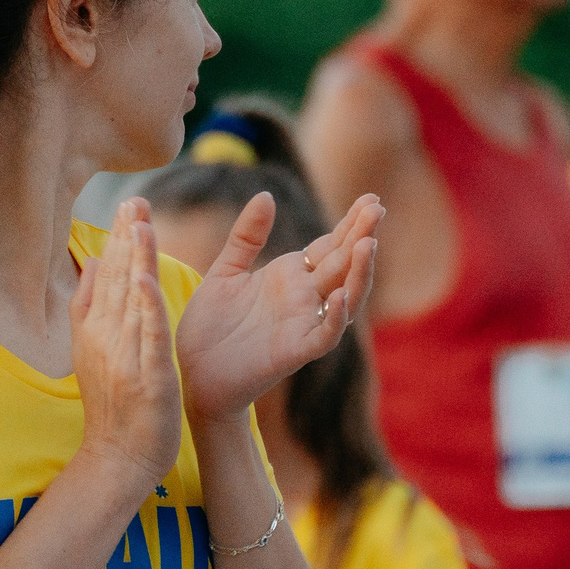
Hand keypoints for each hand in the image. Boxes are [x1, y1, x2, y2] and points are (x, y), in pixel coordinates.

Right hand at [71, 200, 185, 486]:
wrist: (117, 459)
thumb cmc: (114, 406)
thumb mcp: (94, 351)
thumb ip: (92, 308)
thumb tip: (96, 264)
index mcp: (94, 331)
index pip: (105, 277)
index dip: (116, 240)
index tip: (127, 205)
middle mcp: (104, 338)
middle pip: (115, 280)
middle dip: (125, 237)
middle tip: (135, 200)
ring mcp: (123, 356)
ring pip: (130, 300)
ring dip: (135, 260)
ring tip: (141, 223)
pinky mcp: (145, 376)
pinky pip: (146, 336)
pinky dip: (146, 307)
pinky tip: (147, 280)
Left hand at [176, 191, 381, 422]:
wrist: (191, 373)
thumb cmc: (210, 326)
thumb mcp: (225, 272)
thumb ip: (246, 236)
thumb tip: (266, 195)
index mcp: (290, 276)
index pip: (330, 245)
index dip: (351, 223)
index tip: (371, 197)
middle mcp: (304, 298)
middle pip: (343, 264)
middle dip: (362, 236)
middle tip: (378, 208)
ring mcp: (302, 325)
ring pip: (346, 298)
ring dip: (359, 273)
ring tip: (368, 245)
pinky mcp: (294, 352)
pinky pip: (324, 336)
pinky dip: (335, 318)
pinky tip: (339, 297)